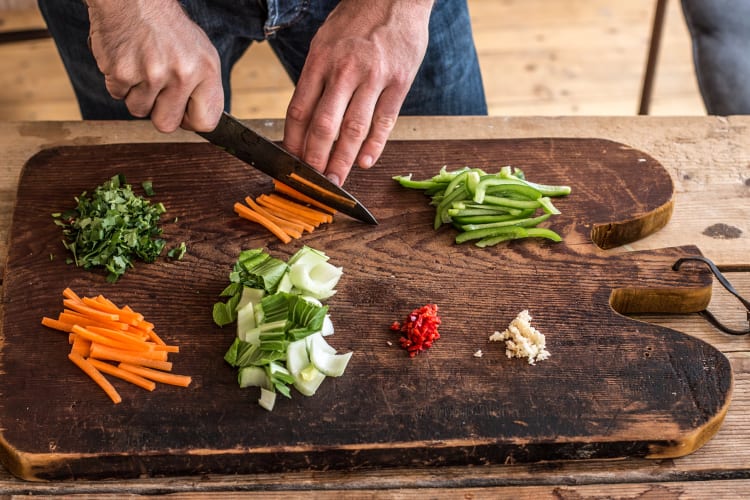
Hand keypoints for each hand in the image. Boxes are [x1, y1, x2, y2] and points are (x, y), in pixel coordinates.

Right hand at [86, 0, 223, 131]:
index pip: (206, 121)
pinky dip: (119, 82)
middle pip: (167, 124)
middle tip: (156, 90)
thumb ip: (203, 86)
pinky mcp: (122, 72)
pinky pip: (118, 95)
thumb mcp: (200, 52)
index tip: (182, 113)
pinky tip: (127, 59)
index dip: (191, 121)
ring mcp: (152, 74)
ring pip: (139, 110)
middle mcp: (182, 74)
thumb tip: (199, 118)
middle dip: (158, 112)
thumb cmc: (167, 26)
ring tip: (141, 67)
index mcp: (206, 70)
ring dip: (136, 95)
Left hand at [282, 0, 433, 184]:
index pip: (300, 110)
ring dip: (343, 160)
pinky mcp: (399, 82)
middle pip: (324, 125)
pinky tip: (366, 162)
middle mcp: (344, 70)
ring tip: (336, 180)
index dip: (294, 142)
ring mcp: (373, 77)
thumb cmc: (357, 21)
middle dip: (315, 159)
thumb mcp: (326, 41)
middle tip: (312, 182)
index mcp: (320, 60)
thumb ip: (317, 77)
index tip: (291, 163)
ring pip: (354, 128)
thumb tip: (306, 119)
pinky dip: (375, 145)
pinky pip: (385, 120)